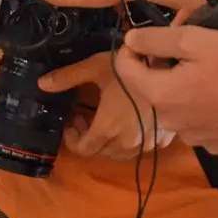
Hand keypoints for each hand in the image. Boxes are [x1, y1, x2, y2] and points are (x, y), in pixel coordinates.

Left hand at [39, 52, 174, 159]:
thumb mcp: (96, 67)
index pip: (83, 149)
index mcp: (108, 129)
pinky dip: (130, 139)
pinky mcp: (164, 139)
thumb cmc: (132, 64)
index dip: (72, 137)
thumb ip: (68, 77)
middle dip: (89, 137)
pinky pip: (140, 148)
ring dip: (109, 141)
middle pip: (100, 152)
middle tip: (87, 115)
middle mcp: (127, 143)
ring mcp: (147, 144)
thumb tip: (42, 84)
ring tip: (107, 118)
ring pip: (120, 154)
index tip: (73, 120)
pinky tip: (131, 119)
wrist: (175, 66)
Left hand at [114, 26, 217, 153]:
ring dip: (184, 81)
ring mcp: (193, 137)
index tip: (148, 34)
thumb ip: (155, 40)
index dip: (132, 47)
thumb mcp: (194, 41)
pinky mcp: (215, 144)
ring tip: (210, 62)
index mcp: (160, 95)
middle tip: (189, 37)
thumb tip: (130, 40)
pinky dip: (202, 102)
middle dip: (164, 60)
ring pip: (177, 103)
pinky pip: (198, 119)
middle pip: (153, 86)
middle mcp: (170, 122)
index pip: (125, 69)